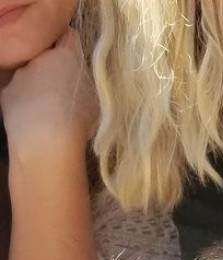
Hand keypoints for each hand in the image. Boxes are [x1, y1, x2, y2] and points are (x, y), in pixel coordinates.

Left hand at [1, 29, 96, 157]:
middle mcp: (39, 59)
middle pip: (47, 55)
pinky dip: (26, 100)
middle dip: (54, 66)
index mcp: (66, 56)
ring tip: (50, 109)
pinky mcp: (6, 93)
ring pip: (31, 73)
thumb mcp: (97, 98)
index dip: (72, 46)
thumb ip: (87, 78)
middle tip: (66, 89)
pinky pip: (18, 91)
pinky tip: (36, 118)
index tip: (77, 60)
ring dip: (39, 83)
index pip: (69, 36)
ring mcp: (20, 75)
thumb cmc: (78, 122)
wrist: (46, 144)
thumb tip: (80, 72)